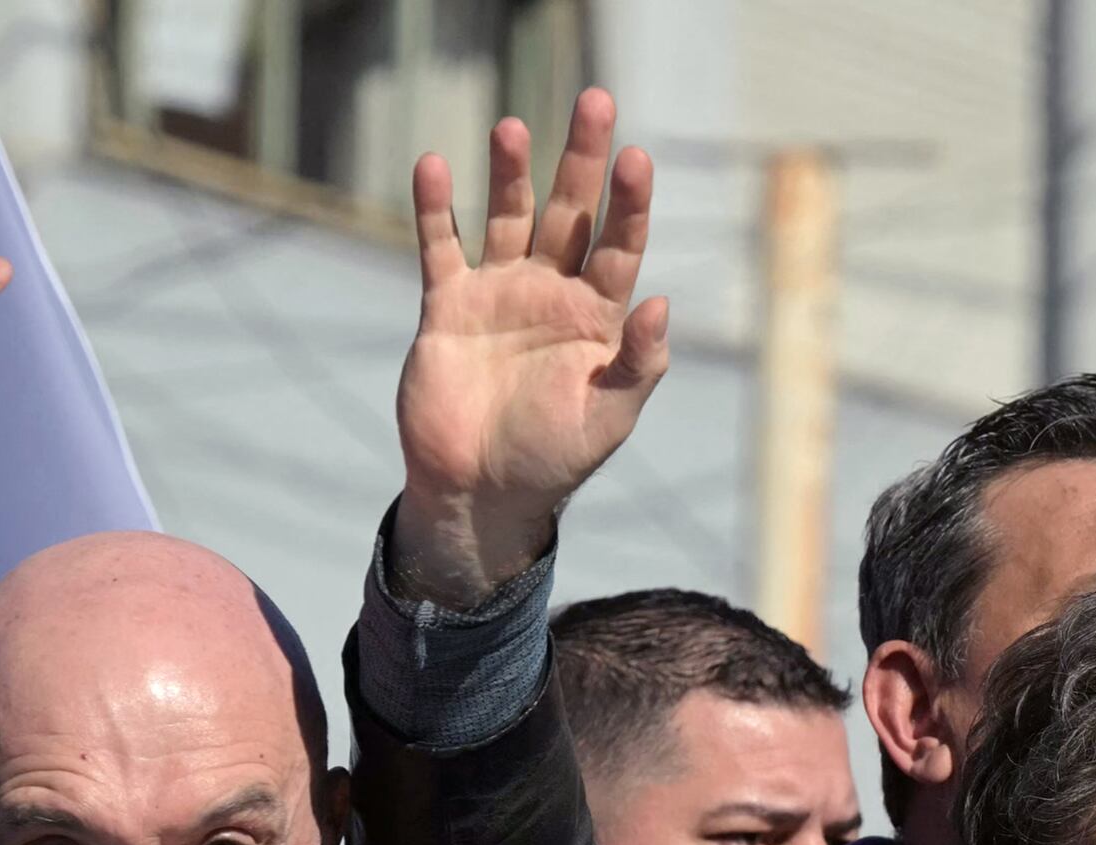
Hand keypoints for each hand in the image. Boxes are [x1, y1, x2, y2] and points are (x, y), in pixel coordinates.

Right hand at [390, 88, 668, 606]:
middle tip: (597, 100)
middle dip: (583, 157)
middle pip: (572, 210)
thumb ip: (639, 363)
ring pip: (508, 215)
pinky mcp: (448, 306)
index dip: (630, 202)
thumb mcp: (609, 418)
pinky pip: (441, 247)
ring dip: (510, 172)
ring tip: (512, 127)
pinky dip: (436, 209)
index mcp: (598, 316)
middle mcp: (552, 292)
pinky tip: (433, 165)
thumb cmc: (553, 461)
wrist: (480, 494)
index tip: (637, 157)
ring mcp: (499, 293)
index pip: (621, 244)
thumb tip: (662, 302)